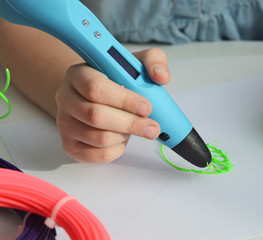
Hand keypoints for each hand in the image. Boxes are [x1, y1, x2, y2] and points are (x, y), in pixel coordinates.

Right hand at [55, 48, 169, 162]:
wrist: (98, 98)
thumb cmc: (118, 81)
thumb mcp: (136, 64)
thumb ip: (153, 61)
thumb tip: (160, 77)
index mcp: (79, 74)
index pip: (95, 88)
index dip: (124, 100)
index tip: (146, 106)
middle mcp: (65, 97)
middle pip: (95, 116)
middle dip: (130, 124)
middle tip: (152, 127)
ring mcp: (64, 123)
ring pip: (99, 138)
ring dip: (125, 135)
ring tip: (134, 127)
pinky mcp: (70, 145)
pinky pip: (98, 155)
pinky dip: (118, 149)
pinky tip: (123, 138)